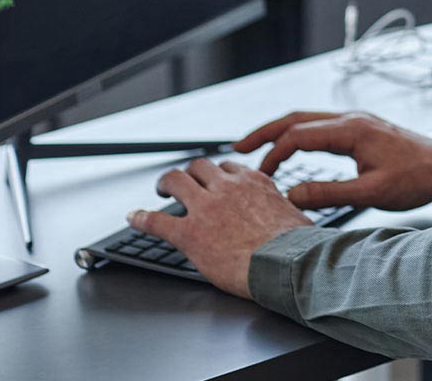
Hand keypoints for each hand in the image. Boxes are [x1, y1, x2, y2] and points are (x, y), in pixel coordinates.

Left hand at [127, 158, 310, 299]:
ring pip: (176, 180)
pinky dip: (142, 217)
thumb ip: (282, 210)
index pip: (229, 168)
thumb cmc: (297, 247)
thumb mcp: (295, 215)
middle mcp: (227, 187)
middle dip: (189, 172)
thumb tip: (290, 220)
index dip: (218, 175)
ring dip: (165, 183)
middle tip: (182, 182)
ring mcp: (206, 208)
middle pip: (199, 166)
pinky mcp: (189, 233)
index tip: (215, 180)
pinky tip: (134, 217)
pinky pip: (157, 220)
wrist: (285, 264)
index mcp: (253, 182)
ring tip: (161, 190)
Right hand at [233, 110, 431, 210]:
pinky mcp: (363, 128)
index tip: (260, 176)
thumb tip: (292, 196)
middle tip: (239, 148)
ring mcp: (357, 121)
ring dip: (281, 131)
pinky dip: (300, 134)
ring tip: (257, 147)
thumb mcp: (372, 193)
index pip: (299, 135)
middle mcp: (352, 119)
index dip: (274, 155)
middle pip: (297, 118)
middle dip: (266, 132)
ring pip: (308, 119)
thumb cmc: (417, 179)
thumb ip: (330, 194)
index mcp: (352, 130)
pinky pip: (322, 125)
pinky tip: (293, 148)